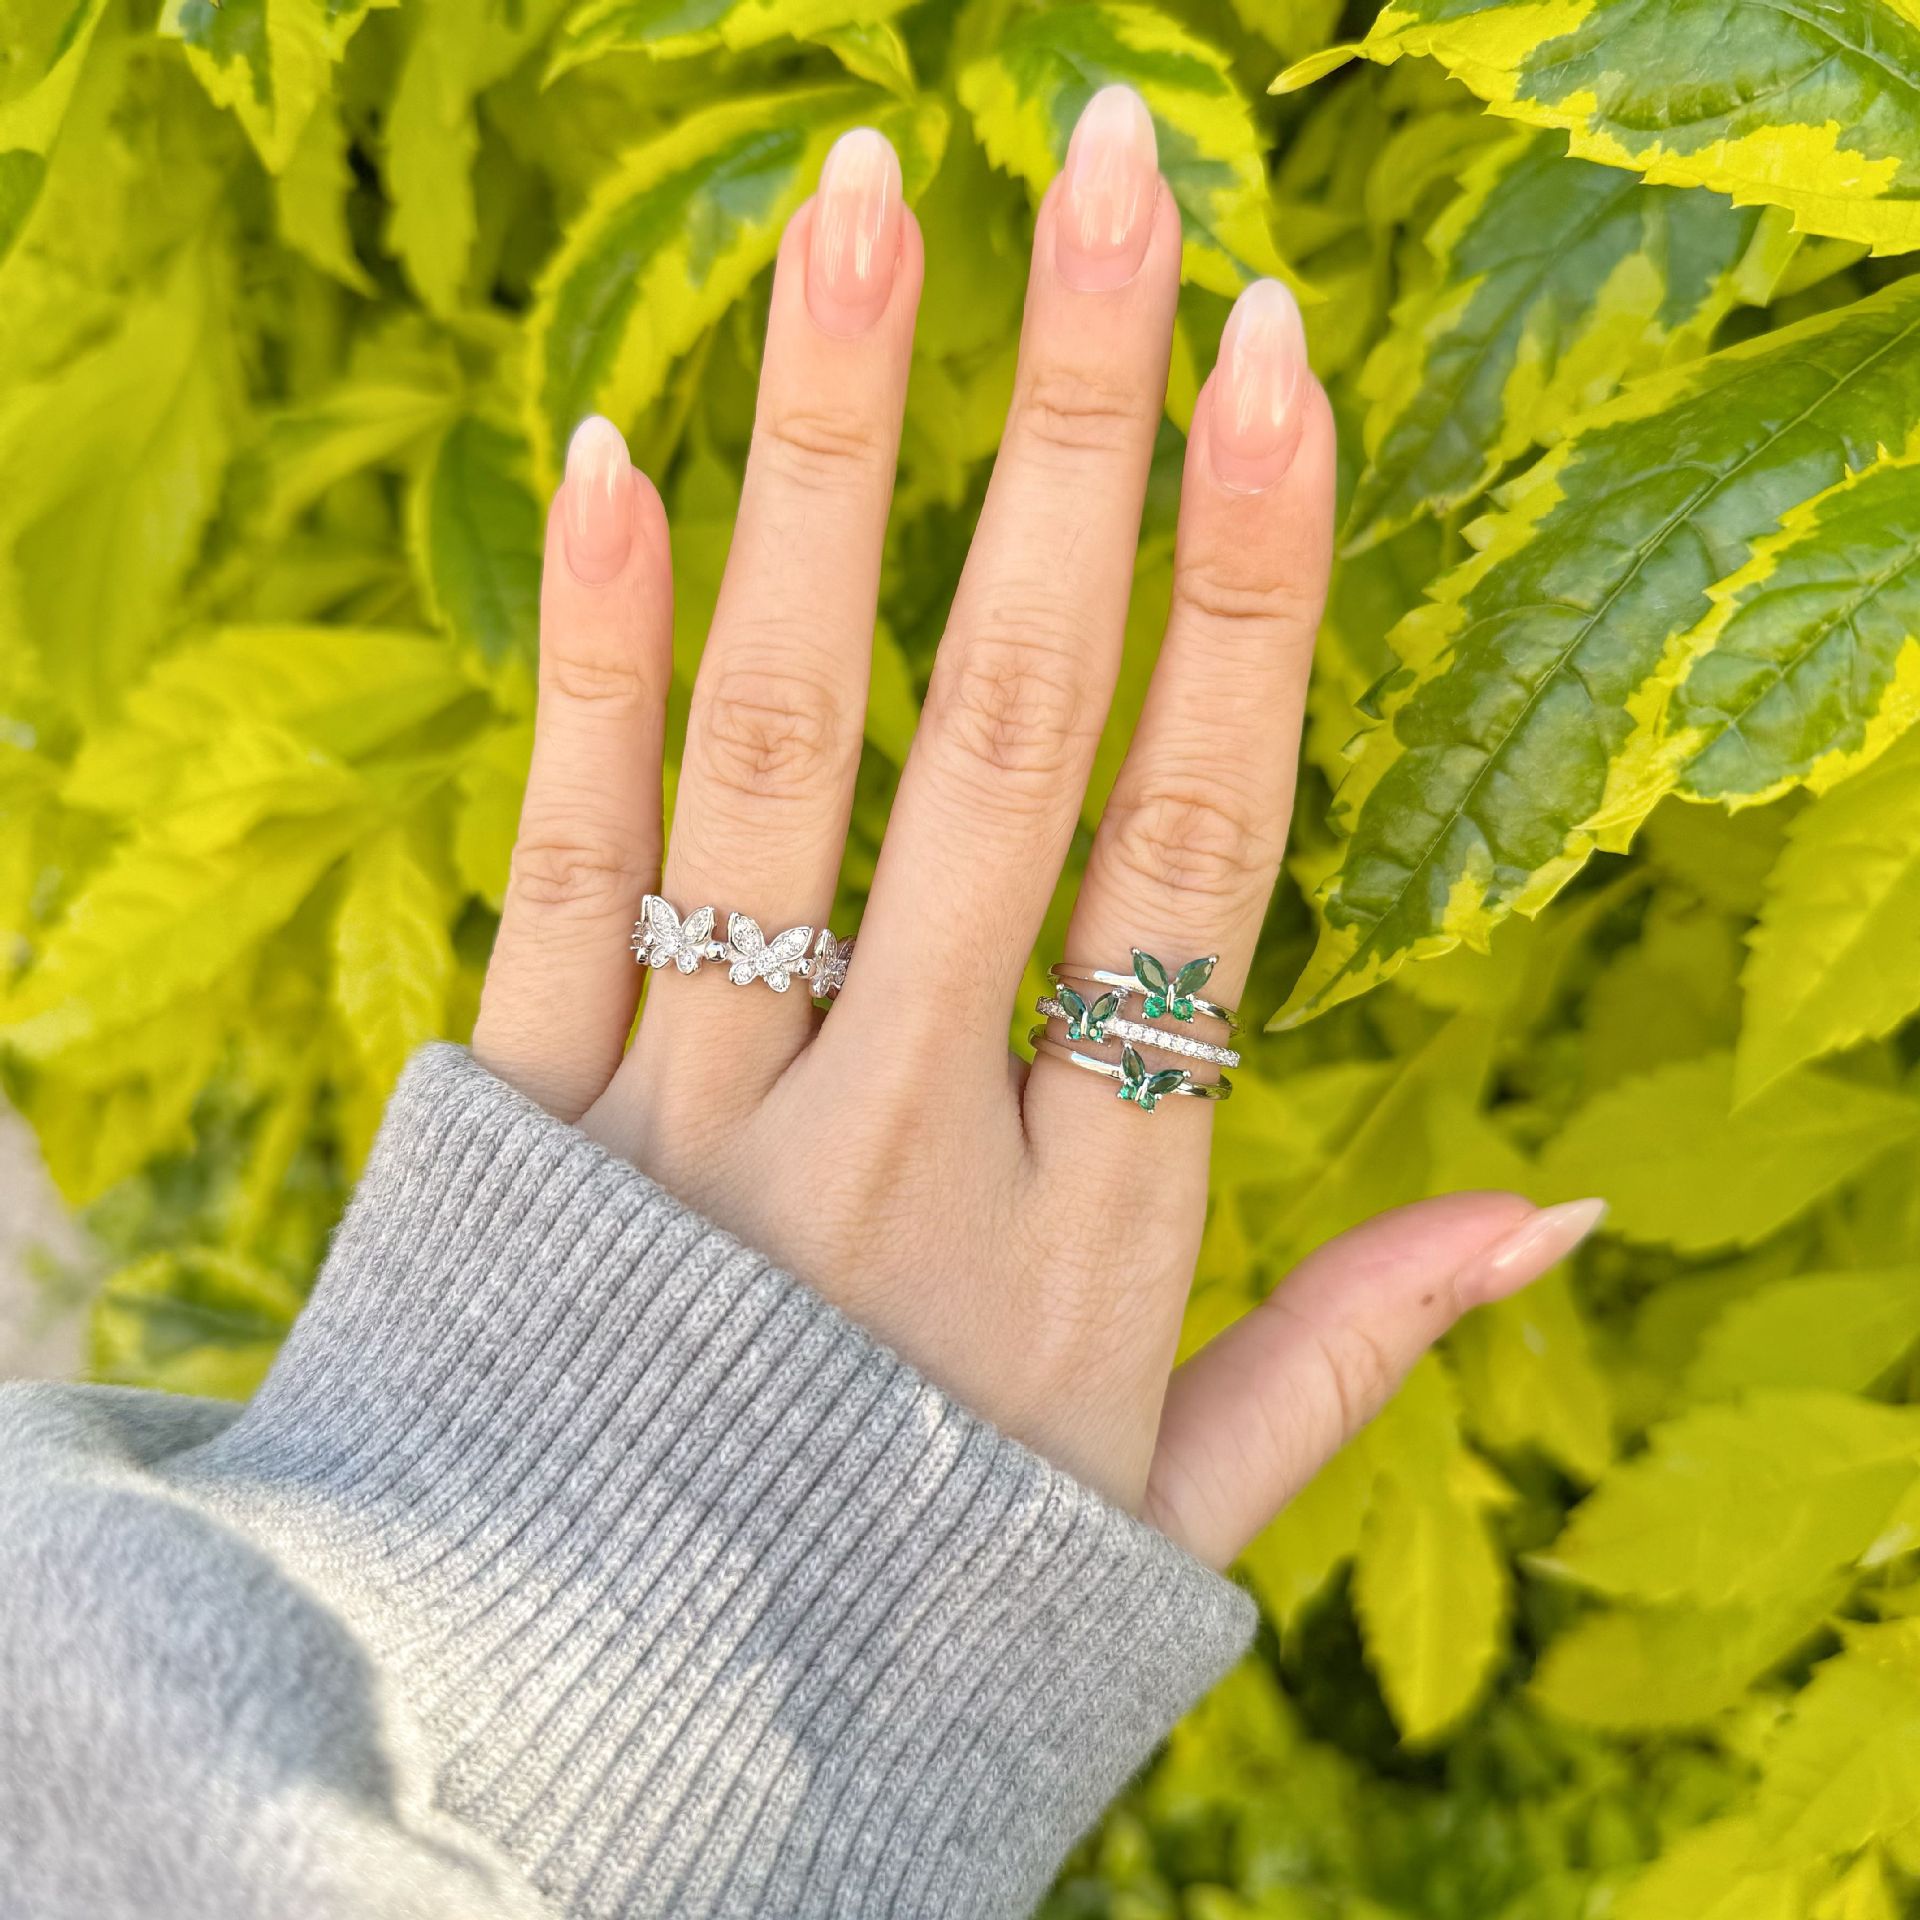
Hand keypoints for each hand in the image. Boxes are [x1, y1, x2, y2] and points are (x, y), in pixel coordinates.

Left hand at [471, 89, 1603, 1567]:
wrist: (583, 1769)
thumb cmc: (897, 1621)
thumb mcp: (1152, 1526)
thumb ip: (1344, 1354)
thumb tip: (1557, 1212)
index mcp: (1083, 1230)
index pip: (1196, 851)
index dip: (1250, 598)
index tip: (1275, 363)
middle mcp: (890, 1143)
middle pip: (1000, 731)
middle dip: (1065, 432)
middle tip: (1100, 163)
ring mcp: (682, 1124)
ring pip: (776, 749)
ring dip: (835, 460)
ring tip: (872, 206)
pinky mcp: (510, 1128)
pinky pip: (560, 856)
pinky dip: (594, 653)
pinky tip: (621, 448)